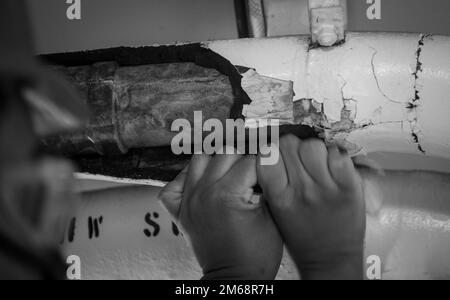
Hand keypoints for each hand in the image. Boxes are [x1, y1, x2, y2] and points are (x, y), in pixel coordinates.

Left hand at [159, 148, 282, 279]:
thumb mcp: (272, 216)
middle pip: (225, 153)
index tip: (270, 162)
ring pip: (199, 159)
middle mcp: (203, 193)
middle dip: (244, 157)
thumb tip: (267, 160)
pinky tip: (204, 182)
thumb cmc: (256, 254)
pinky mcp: (179, 211)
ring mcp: (188, 201)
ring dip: (217, 161)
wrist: (234, 278)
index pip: (250, 160)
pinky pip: (174, 184)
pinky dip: (187, 178)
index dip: (265, 160)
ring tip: (230, 171)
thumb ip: (268, 184)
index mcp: (227, 194)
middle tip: (253, 169)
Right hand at [258, 136, 364, 279]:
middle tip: (298, 161)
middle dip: (292, 149)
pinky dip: (335, 157)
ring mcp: (327, 188)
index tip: (278, 158)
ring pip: (314, 145)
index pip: (267, 154)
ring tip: (317, 165)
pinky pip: (338, 154)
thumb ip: (272, 181)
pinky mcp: (350, 187)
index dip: (272, 151)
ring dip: (314, 151)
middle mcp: (301, 190)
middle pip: (290, 144)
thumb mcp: (276, 210)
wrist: (330, 259)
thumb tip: (274, 150)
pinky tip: (333, 170)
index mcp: (279, 197)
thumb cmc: (299, 234)